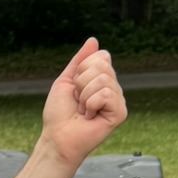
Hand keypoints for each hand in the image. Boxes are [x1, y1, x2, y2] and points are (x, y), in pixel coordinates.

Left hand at [40, 38, 126, 167]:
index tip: (75, 88)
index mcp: (102, 79)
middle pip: (103, 65)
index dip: (82, 69)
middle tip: (78, 101)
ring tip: (83, 110)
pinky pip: (106, 94)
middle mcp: (112, 88)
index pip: (102, 56)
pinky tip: (89, 116)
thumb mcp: (66, 80)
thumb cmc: (59, 114)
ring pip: (104, 79)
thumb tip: (93, 40)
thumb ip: (80, 60)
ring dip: (84, 95)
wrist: (57, 137)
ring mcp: (118, 100)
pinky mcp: (120, 113)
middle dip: (82, 82)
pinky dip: (91, 104)